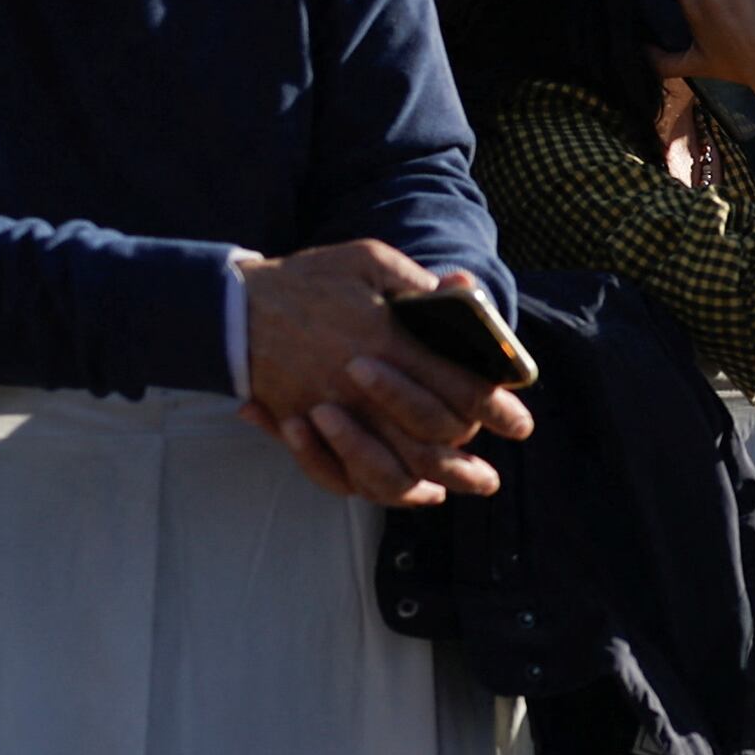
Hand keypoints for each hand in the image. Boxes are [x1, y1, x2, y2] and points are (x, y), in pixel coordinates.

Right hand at [239, 243, 534, 504]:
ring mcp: (333, 414)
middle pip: (433, 437)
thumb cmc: (309, 280)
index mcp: (387, 342)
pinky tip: (414, 492)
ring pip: (394, 470)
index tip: (521, 422)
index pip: (458, 388)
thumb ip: (420, 282)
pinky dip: (383, 492)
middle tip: (495, 466)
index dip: (497, 408)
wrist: (234, 308)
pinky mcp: (309, 431)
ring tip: (466, 487)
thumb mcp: (368, 261)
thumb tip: (467, 294)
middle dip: (472, 455)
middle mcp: (363, 388)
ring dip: (437, 482)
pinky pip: (347, 479)